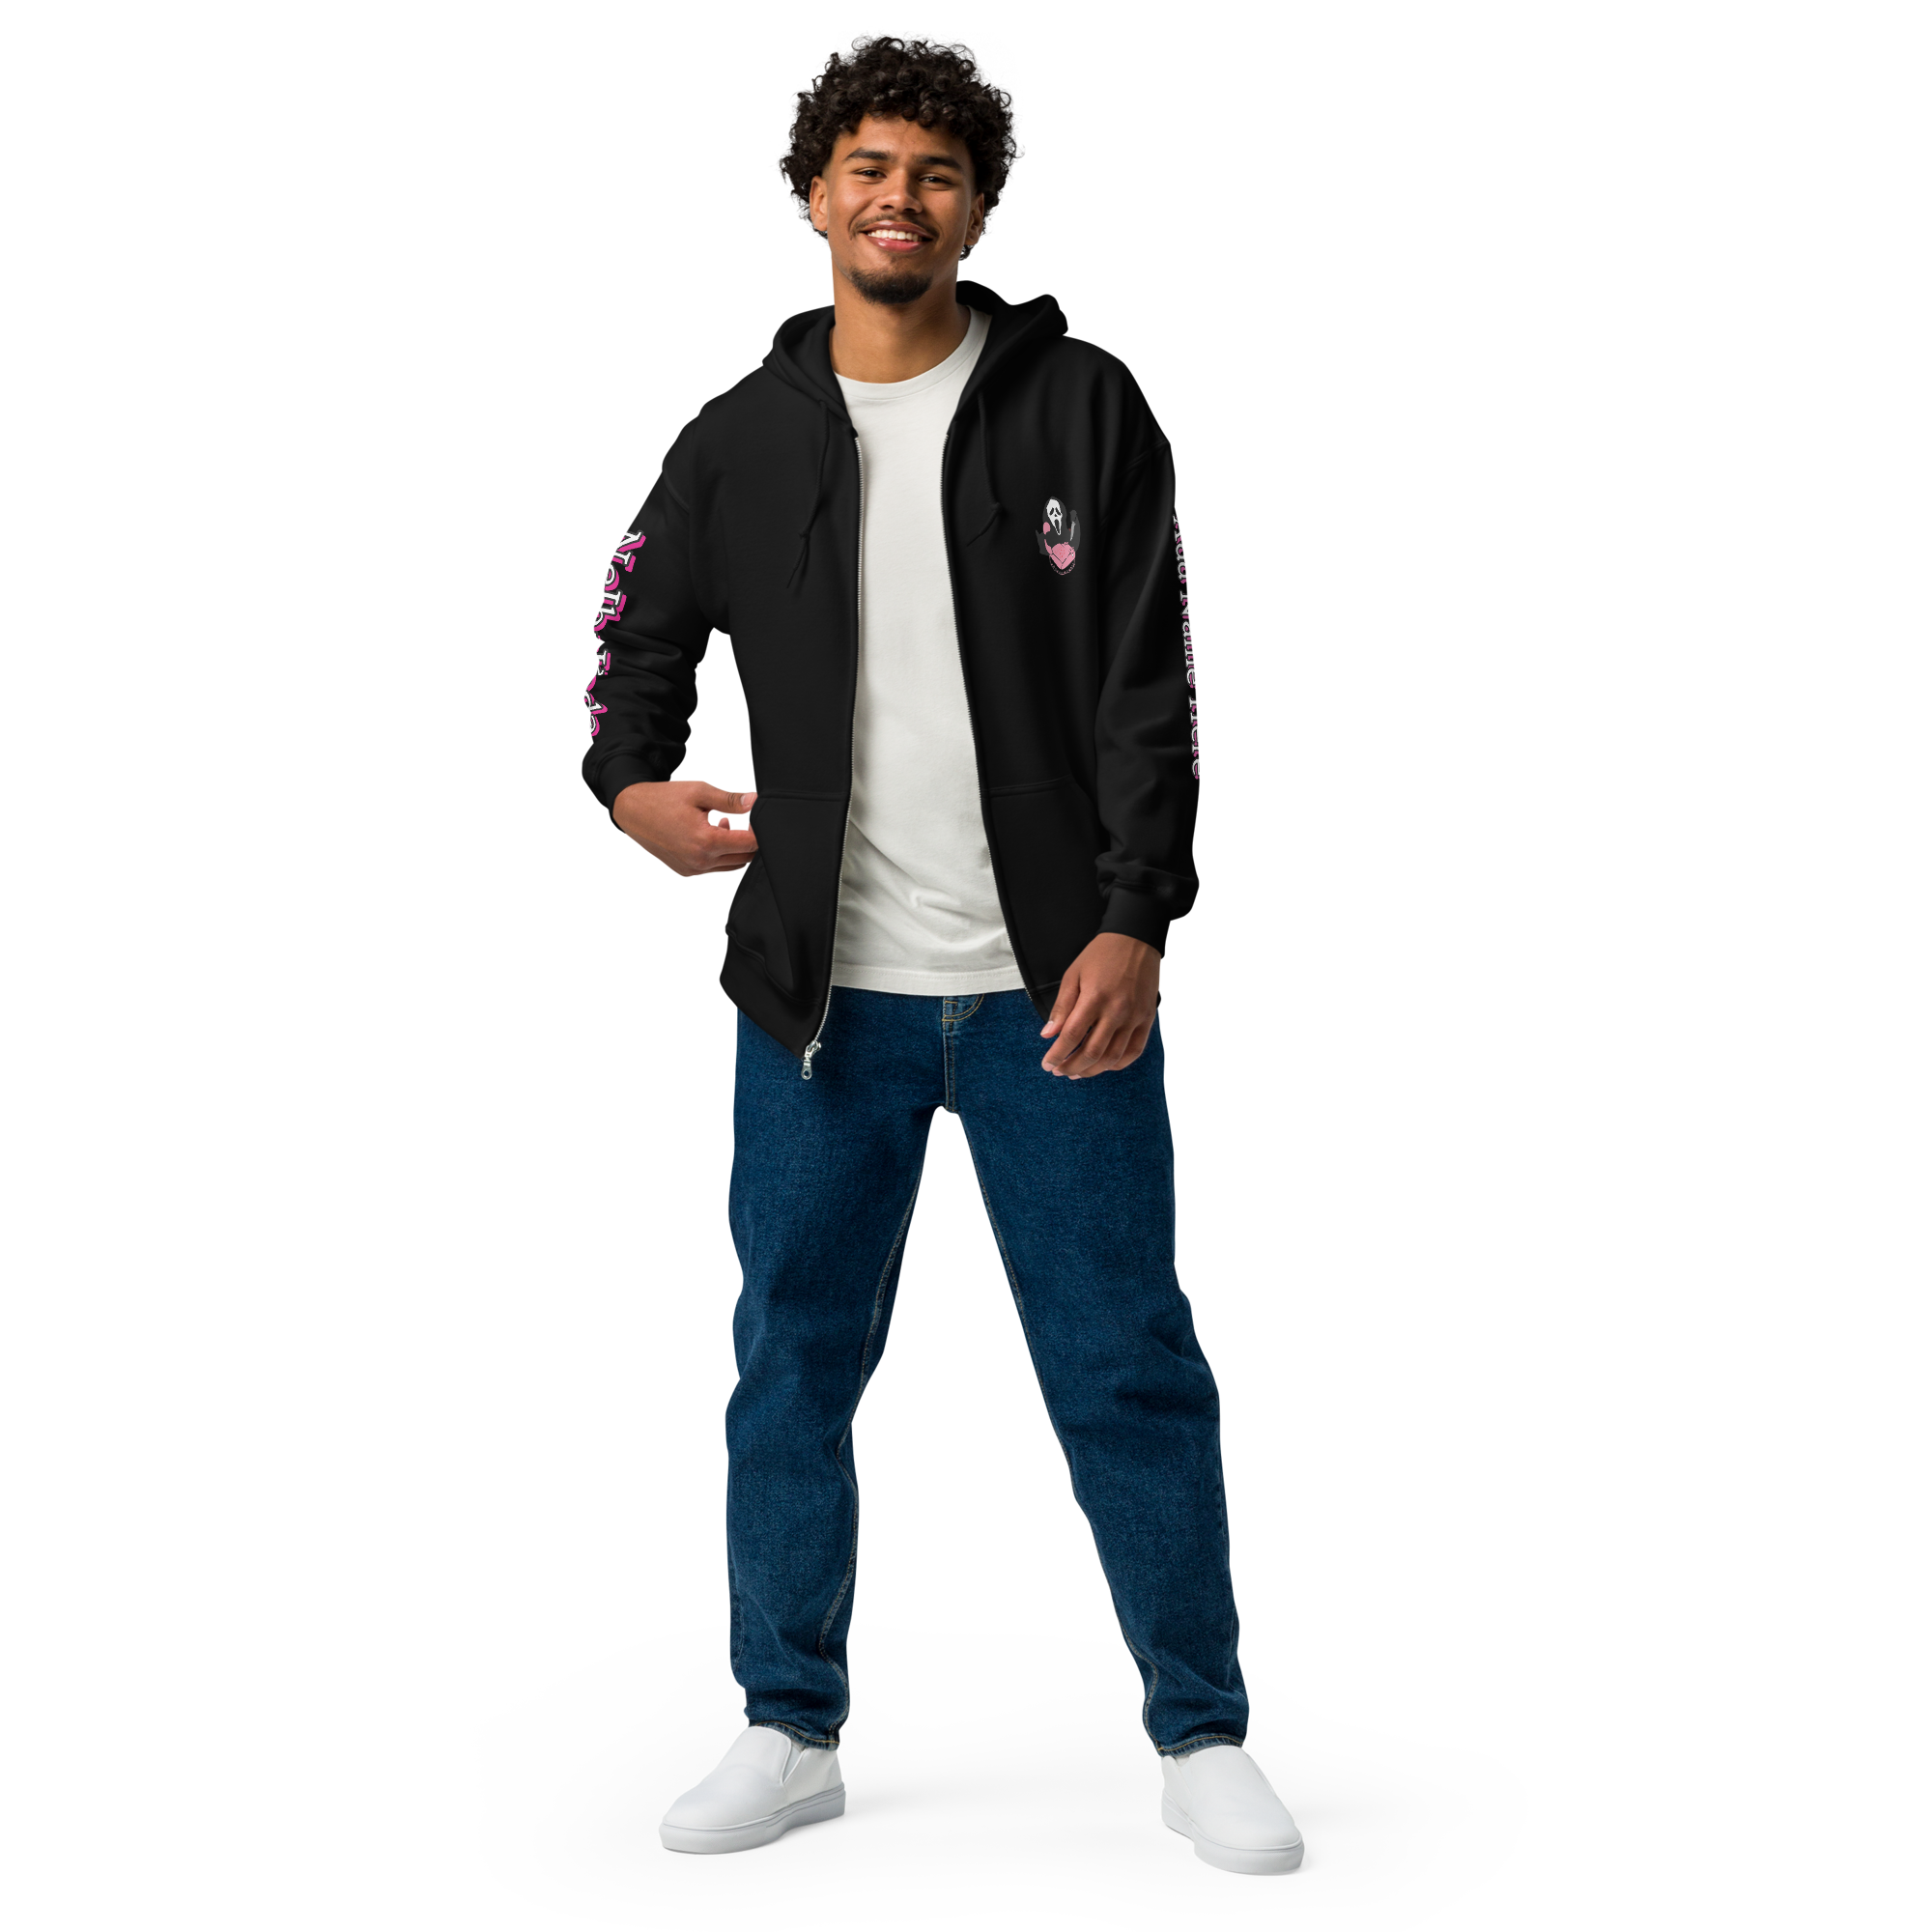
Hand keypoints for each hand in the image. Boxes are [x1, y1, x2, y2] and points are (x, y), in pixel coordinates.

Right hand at [613, 780, 759, 877]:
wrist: (633, 812)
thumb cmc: (664, 799)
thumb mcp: (700, 792)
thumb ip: (731, 800)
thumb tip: (755, 801)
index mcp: (706, 841)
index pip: (749, 843)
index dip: (759, 831)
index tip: (758, 817)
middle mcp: (700, 861)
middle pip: (743, 857)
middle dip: (750, 840)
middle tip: (744, 820)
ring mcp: (693, 869)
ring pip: (731, 865)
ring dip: (735, 848)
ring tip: (725, 824)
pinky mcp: (686, 872)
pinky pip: (715, 868)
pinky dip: (720, 854)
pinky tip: (712, 834)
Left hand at [1040, 933, 1160, 1078]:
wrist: (1136, 940)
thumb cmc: (1101, 955)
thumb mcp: (1073, 975)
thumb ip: (1062, 1007)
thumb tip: (1048, 1035)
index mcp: (1095, 997)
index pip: (1072, 1035)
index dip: (1058, 1054)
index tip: (1047, 1064)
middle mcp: (1117, 1010)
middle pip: (1092, 1052)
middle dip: (1072, 1067)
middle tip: (1059, 1071)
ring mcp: (1135, 1017)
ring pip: (1113, 1057)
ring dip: (1093, 1070)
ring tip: (1077, 1073)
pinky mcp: (1147, 1019)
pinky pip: (1135, 1050)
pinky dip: (1119, 1064)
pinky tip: (1104, 1066)